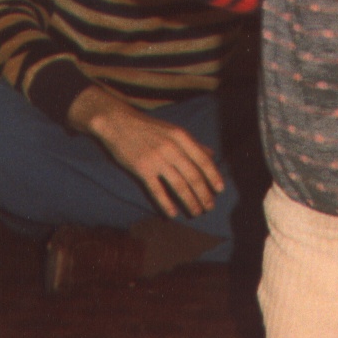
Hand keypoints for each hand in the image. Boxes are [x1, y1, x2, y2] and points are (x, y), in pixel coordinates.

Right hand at [68, 86, 223, 217]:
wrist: (118, 123)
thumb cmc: (148, 127)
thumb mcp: (173, 130)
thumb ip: (193, 144)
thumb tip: (212, 155)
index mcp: (182, 137)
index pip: (203, 160)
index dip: (213, 176)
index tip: (220, 190)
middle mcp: (172, 148)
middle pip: (194, 176)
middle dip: (204, 194)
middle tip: (209, 207)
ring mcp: (157, 159)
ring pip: (179, 185)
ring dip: (190, 201)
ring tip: (196, 212)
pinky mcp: (142, 169)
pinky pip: (157, 190)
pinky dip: (166, 203)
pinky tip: (173, 213)